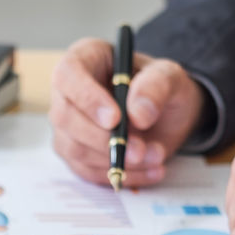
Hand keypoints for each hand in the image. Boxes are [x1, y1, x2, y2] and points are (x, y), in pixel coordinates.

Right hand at [50, 37, 205, 187]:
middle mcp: (68, 92)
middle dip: (103, 139)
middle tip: (140, 149)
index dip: (87, 98)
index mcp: (85, 58)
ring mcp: (68, 125)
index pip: (68, 75)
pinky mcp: (76, 153)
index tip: (115, 119)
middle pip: (64, 117)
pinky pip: (87, 171)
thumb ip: (157, 86)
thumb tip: (138, 114)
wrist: (166, 116)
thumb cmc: (161, 88)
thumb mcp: (170, 76)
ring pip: (74, 148)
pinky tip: (150, 170)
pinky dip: (120, 175)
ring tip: (156, 156)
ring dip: (115, 160)